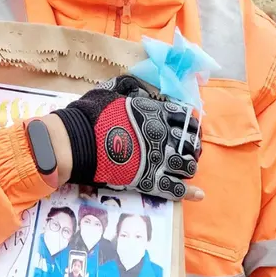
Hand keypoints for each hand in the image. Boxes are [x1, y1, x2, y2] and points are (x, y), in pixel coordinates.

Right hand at [51, 75, 203, 200]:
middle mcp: (162, 135)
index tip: (188, 129)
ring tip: (186, 168)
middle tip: (187, 150)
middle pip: (191, 143)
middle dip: (191, 147)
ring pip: (187, 165)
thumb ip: (127, 88)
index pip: (185, 118)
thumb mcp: (110, 91)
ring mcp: (158, 158)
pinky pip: (176, 188)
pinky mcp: (149, 180)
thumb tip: (133, 82)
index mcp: (156, 113)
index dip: (189, 124)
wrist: (76, 142)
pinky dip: (189, 192)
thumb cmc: (91, 115)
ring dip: (188, 166)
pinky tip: (198, 194)